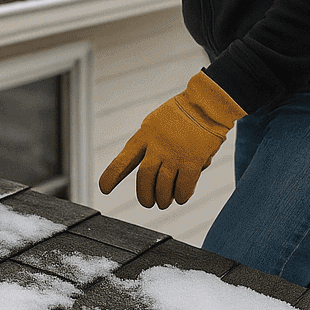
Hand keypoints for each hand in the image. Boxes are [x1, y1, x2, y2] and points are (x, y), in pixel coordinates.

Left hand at [98, 72, 244, 209]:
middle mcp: (157, 146)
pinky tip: (181, 197)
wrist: (206, 105)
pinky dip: (181, 196)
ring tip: (165, 202)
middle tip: (148, 203)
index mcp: (145, 135)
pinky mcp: (193, 161)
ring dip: (163, 199)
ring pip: (163, 186)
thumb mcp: (155, 124)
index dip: (112, 174)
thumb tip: (150, 174)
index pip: (125, 158)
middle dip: (144, 195)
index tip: (104, 188)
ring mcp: (175, 154)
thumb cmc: (179, 116)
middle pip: (144, 177)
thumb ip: (149, 146)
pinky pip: (183, 187)